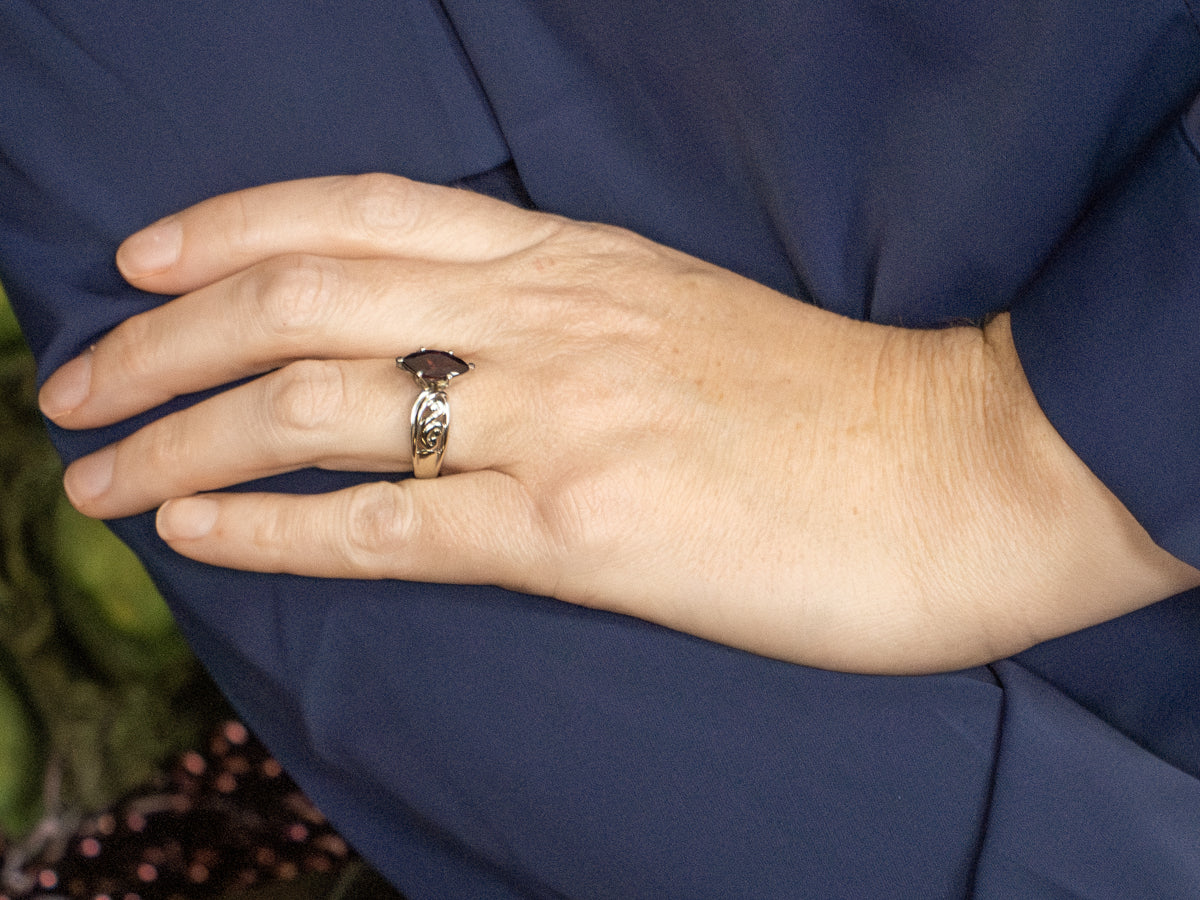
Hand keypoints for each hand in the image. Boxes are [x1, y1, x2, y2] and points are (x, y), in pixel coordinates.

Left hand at [39, 175, 1198, 672]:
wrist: (963, 464)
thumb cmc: (835, 400)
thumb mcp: (682, 319)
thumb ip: (567, 321)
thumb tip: (462, 355)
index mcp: (576, 259)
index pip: (359, 210)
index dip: (228, 226)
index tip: (141, 260)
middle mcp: (547, 320)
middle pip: (302, 298)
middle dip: (161, 340)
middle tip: (73, 383)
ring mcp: (558, 420)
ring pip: (318, 408)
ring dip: (182, 438)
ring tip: (96, 477)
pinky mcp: (583, 531)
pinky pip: (389, 526)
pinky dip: (277, 527)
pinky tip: (198, 531)